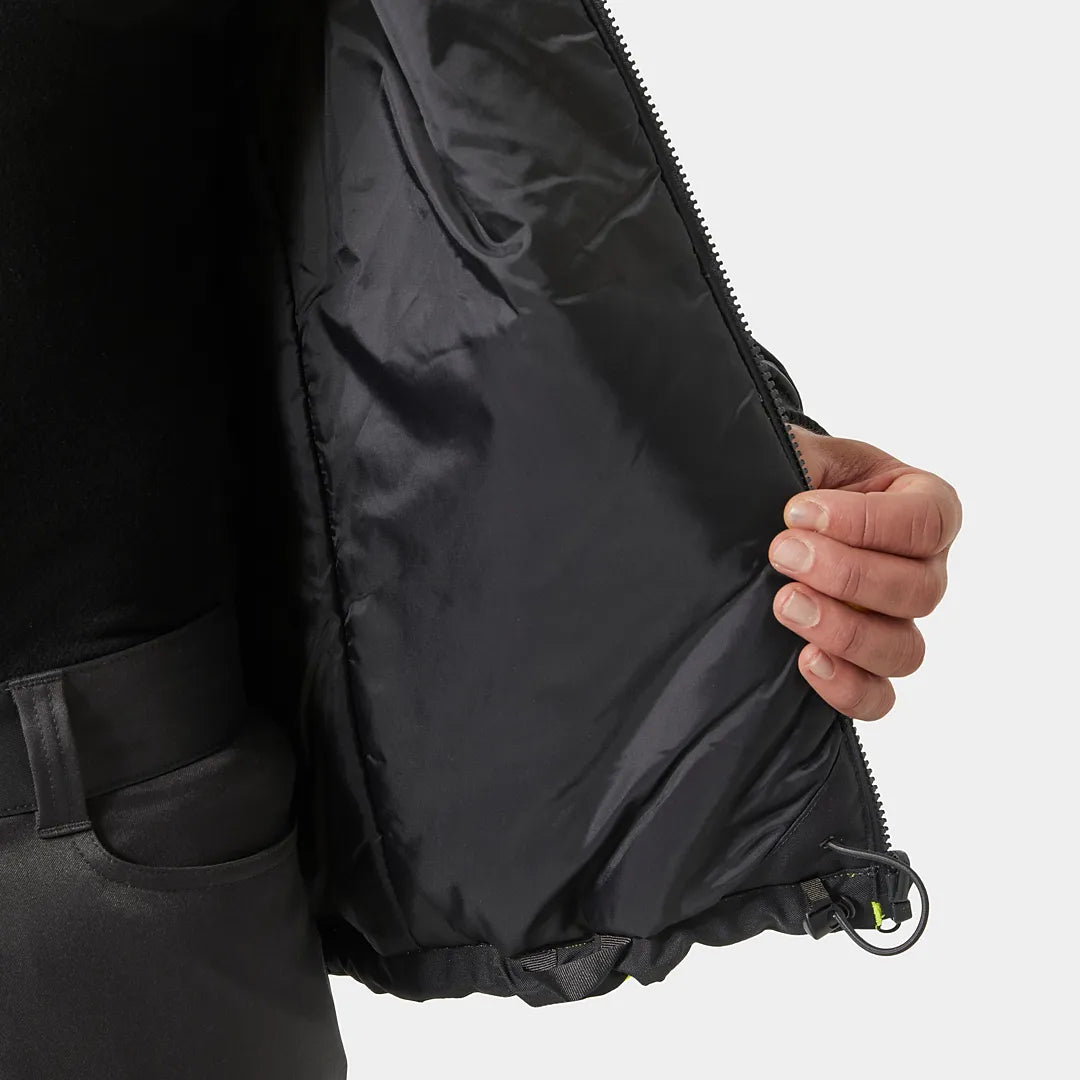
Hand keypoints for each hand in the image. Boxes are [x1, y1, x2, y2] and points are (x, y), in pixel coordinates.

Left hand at [769, 426, 961, 719]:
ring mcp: (897, 623)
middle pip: (919, 590)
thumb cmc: (794, 480)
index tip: (797, 511)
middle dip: (846, 573)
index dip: (865, 522)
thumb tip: (775, 471)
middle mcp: (922, 569)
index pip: (926, 522)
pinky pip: (879, 698)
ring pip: (903, 649)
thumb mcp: (802, 452)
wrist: (768, 522)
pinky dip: (848, 688)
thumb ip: (802, 456)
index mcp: (922, 506)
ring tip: (786, 604)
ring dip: (844, 630)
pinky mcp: (864, 666)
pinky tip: (806, 661)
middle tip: (782, 553)